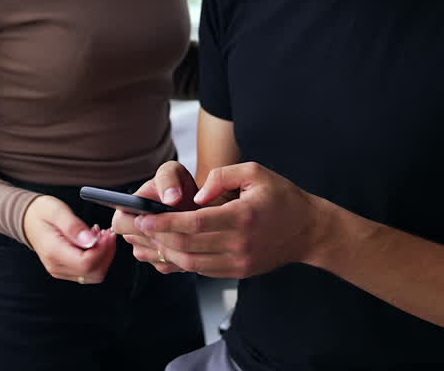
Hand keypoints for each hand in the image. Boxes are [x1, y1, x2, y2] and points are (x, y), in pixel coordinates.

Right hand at [23, 195, 116, 283]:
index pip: (86, 263)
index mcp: (54, 252)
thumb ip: (74, 227)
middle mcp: (57, 266)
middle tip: (107, 234)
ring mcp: (61, 270)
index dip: (102, 250)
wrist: (28, 219)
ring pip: (94, 274)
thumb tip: (92, 241)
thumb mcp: (57, 211)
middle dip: (106, 254)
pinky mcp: (66, 270)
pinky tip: (96, 242)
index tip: (107, 234)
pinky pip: (89, 271)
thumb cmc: (42, 213)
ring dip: (104, 256)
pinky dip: (98, 258)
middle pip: (94, 272)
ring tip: (101, 236)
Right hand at [111, 161, 199, 273]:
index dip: (137, 223)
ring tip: (190, 230)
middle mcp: (131, 233)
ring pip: (155, 255)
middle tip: (182, 226)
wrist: (196, 201)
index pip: (120, 223)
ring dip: (173, 246)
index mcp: (126, 210)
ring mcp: (144, 250)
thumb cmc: (178, 184)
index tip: (158, 219)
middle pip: (139, 243)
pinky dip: (181, 254)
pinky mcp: (159, 263)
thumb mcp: (172, 172)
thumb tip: (171, 199)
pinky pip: (168, 264)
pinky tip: (192, 242)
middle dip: (160, 235)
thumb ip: (168, 180)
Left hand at [132, 162, 325, 278]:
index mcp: (242, 217)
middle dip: (156, 238)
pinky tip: (166, 250)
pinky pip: (202, 270)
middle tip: (134, 229)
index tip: (144, 219)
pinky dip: (181, 261)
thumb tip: (197, 195)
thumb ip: (222, 176)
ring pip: (191, 263)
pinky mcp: (238, 272)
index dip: (165, 223)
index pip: (195, 224)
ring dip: (164, 252)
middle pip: (187, 246)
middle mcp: (239, 244)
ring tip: (144, 241)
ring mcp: (239, 262)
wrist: (309, 231)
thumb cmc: (282, 197)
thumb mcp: (256, 172)